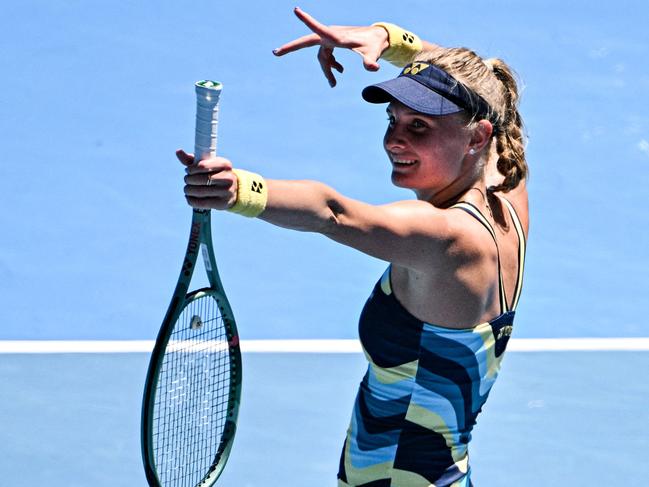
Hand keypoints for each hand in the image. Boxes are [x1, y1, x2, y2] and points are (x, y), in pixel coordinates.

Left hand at [177, 149, 237, 209]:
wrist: (232, 191)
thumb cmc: (215, 174)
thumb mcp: (207, 165)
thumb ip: (192, 159)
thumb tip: (178, 151)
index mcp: (225, 164)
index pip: (202, 166)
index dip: (191, 169)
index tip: (189, 171)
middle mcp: (228, 178)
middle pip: (201, 179)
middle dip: (189, 179)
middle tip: (187, 180)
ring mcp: (227, 191)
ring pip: (199, 191)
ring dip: (188, 190)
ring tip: (187, 189)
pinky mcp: (222, 203)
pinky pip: (201, 203)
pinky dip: (191, 200)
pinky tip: (189, 197)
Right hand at [273, 7, 388, 86]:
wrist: (378, 38)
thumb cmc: (375, 44)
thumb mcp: (373, 53)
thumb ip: (371, 61)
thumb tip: (373, 68)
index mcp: (336, 36)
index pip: (319, 28)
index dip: (307, 20)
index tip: (296, 9)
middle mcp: (331, 36)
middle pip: (307, 42)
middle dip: (292, 48)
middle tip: (275, 53)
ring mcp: (331, 40)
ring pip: (321, 56)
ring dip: (326, 70)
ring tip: (333, 84)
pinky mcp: (334, 43)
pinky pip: (326, 56)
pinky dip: (331, 65)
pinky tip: (340, 73)